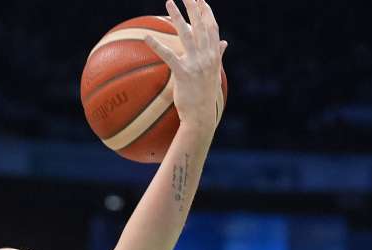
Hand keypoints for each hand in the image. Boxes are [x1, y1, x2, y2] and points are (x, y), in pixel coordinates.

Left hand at [144, 0, 226, 132]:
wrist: (201, 116)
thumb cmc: (206, 96)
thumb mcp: (215, 73)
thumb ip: (219, 55)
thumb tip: (225, 43)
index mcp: (214, 55)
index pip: (212, 28)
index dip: (207, 13)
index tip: (202, 0)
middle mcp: (207, 56)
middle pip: (201, 26)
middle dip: (194, 7)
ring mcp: (197, 64)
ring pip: (186, 34)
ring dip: (178, 16)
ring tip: (169, 1)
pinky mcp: (183, 73)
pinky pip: (168, 56)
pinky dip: (157, 45)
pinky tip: (146, 36)